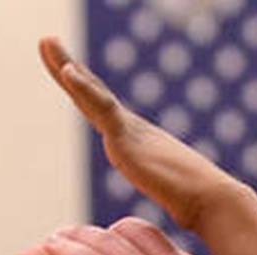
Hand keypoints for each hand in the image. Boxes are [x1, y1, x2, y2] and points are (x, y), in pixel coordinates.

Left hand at [40, 37, 232, 233]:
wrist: (210, 201)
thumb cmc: (197, 204)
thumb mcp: (173, 196)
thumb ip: (171, 193)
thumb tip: (185, 211)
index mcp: (137, 142)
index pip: (103, 111)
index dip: (84, 89)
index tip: (67, 70)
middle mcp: (132, 130)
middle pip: (91, 93)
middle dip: (66, 66)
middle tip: (46, 42)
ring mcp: (129, 131)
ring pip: (90, 94)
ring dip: (65, 67)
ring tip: (46, 42)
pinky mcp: (128, 138)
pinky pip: (101, 108)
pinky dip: (84, 88)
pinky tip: (68, 72)